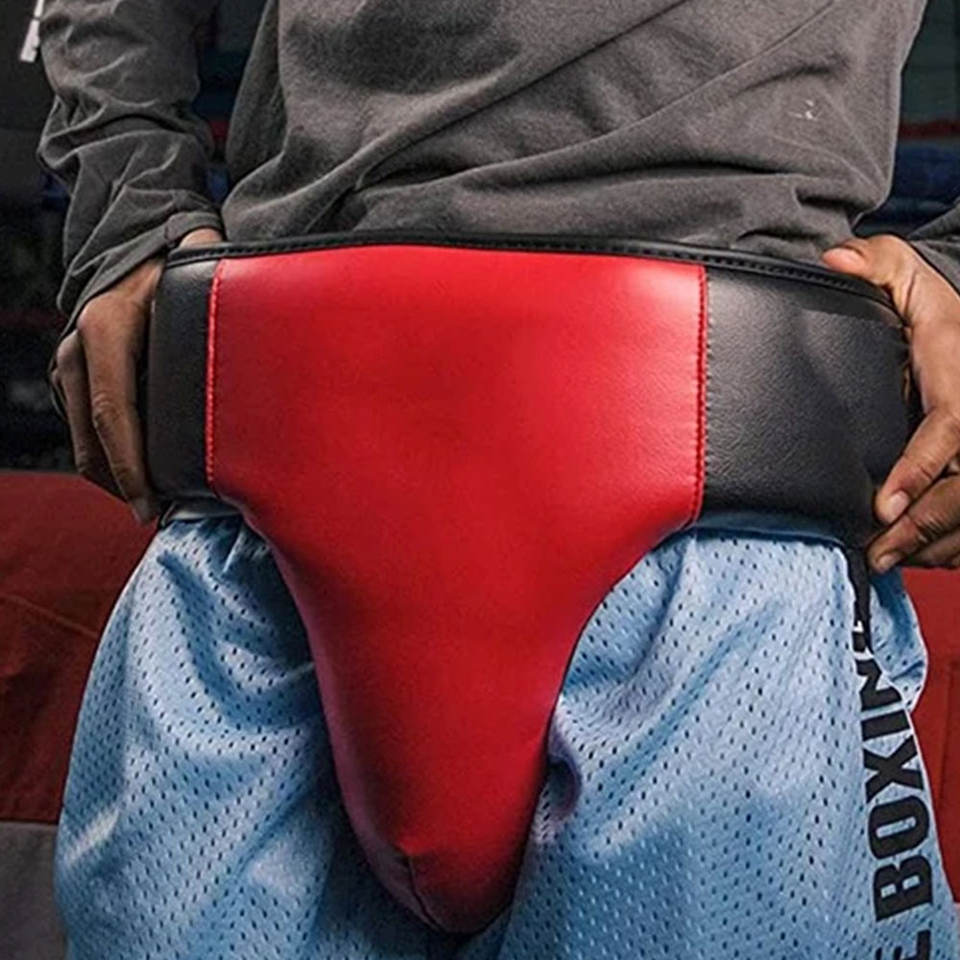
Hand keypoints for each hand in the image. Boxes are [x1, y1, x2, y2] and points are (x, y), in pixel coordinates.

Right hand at [52, 226, 223, 523]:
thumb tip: (239, 382)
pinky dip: (113, 456)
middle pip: (91, 440)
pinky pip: (87, 429)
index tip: (149, 507)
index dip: (130, 468)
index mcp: (107, 329)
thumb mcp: (197, 286)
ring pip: (85, 441)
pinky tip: (148, 472)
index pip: (113, 414)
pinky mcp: (73, 374)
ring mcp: (69, 362)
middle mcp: (78, 349)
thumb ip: (208, 326)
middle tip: (164, 514)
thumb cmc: (178, 265)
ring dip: (118, 476)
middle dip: (124, 485)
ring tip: (161, 501)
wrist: (140, 243)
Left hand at [821, 234, 959, 571]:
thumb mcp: (905, 270)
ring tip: (891, 562)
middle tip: (878, 551)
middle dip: (924, 523)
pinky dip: (953, 540)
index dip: (919, 469)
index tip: (882, 505)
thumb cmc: (929, 303)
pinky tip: (923, 557)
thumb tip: (834, 263)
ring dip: (937, 540)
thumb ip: (874, 262)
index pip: (950, 426)